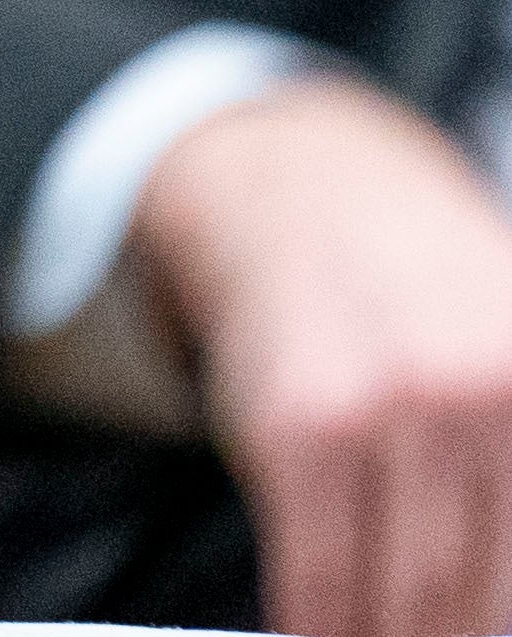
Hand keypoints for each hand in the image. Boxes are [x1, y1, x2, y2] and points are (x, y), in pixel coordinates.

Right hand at [133, 71, 511, 636]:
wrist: (302, 197)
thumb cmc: (430, 297)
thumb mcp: (510, 361)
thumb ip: (509, 461)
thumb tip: (500, 588)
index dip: (505, 616)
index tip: (485, 634)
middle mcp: (482, 398)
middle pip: (489, 594)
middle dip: (459, 633)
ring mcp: (388, 412)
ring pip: (410, 596)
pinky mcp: (300, 425)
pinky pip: (318, 566)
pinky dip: (319, 620)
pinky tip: (317, 628)